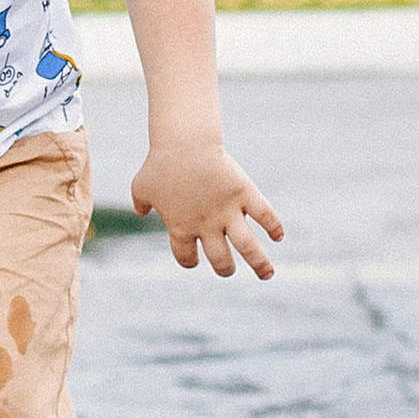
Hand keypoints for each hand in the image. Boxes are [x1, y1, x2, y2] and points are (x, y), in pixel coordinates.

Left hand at [130, 141, 281, 279]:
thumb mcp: (141, 186)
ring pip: (248, 246)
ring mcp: (228, 211)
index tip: (196, 260)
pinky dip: (274, 226)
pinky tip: (278, 236)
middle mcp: (207, 226)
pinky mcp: (244, 193)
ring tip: (267, 274)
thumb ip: (141, 202)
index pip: (187, 258)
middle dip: (225, 269)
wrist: (184, 143)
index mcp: (181, 228)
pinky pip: (264, 214)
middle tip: (228, 269)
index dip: (190, 262)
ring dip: (259, 263)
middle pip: (221, 259)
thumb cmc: (160, 164)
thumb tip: (140, 211)